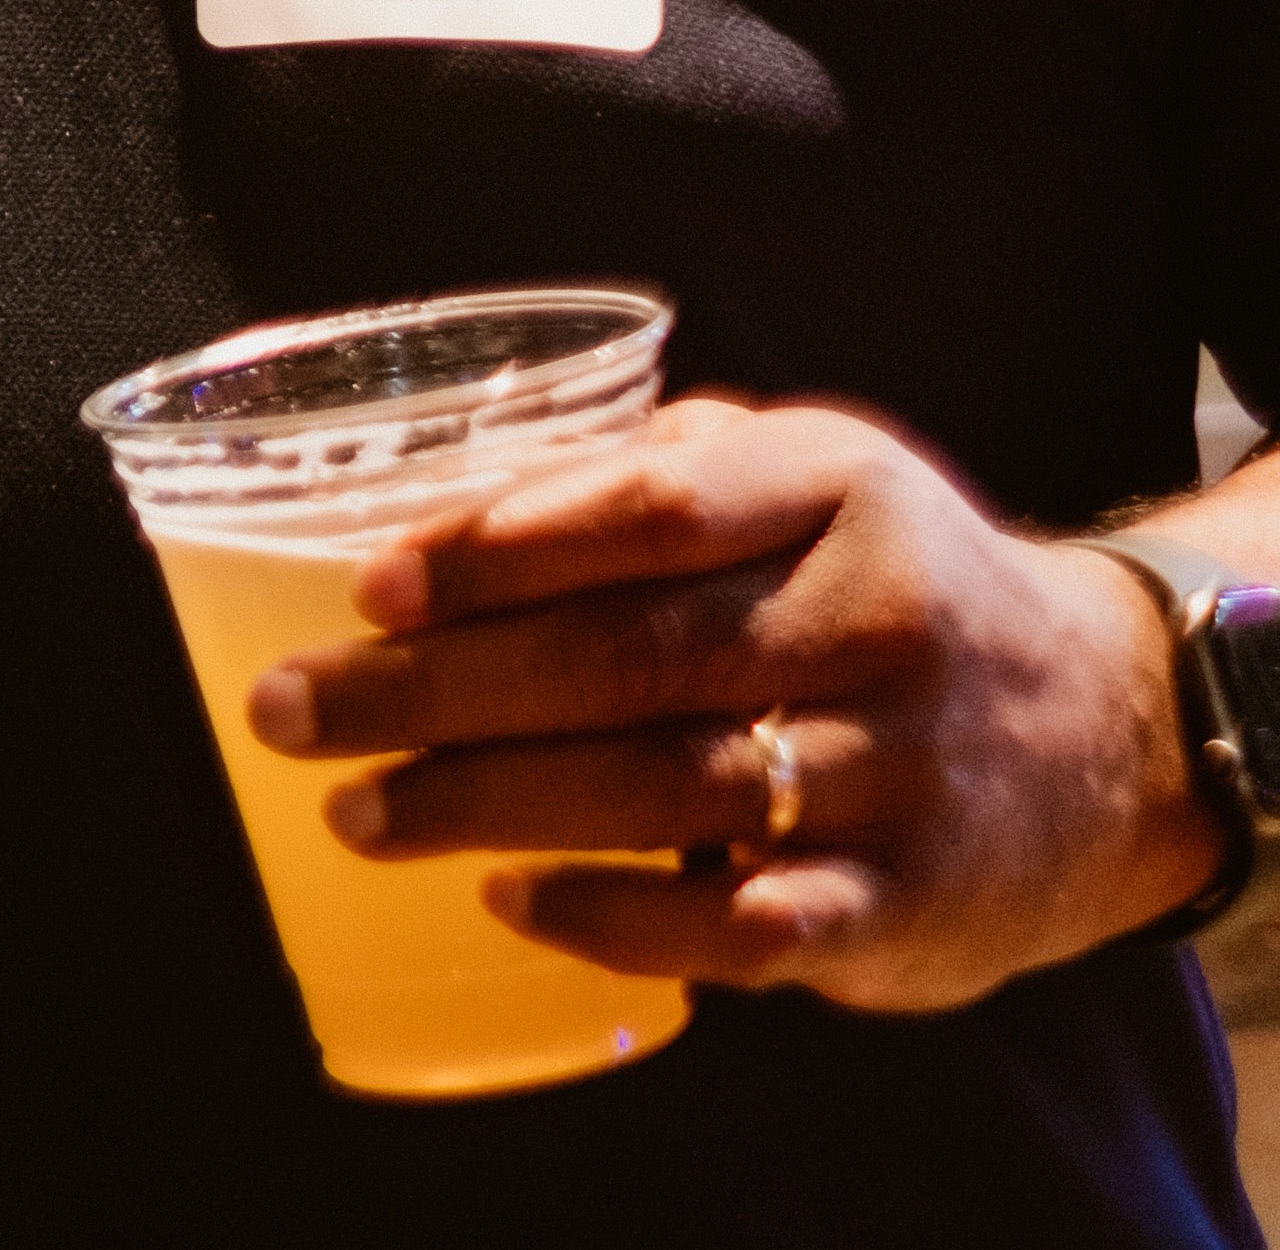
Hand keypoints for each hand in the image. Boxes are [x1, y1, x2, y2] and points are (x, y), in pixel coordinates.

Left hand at [251, 395, 1221, 1009]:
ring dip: (485, 805)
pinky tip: (508, 902)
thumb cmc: (881, 582)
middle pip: (627, 659)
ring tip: (352, 812)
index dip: (498, 548)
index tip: (369, 587)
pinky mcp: (913, 903)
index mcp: (840, 486)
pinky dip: (612, 920)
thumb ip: (641, 474)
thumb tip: (425, 505)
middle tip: (289, 709)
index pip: (651, 507)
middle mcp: (880, 623)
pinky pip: (744, 928)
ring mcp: (903, 772)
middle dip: (435, 690)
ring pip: (664, 792)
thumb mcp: (801, 478)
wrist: (1112, 730)